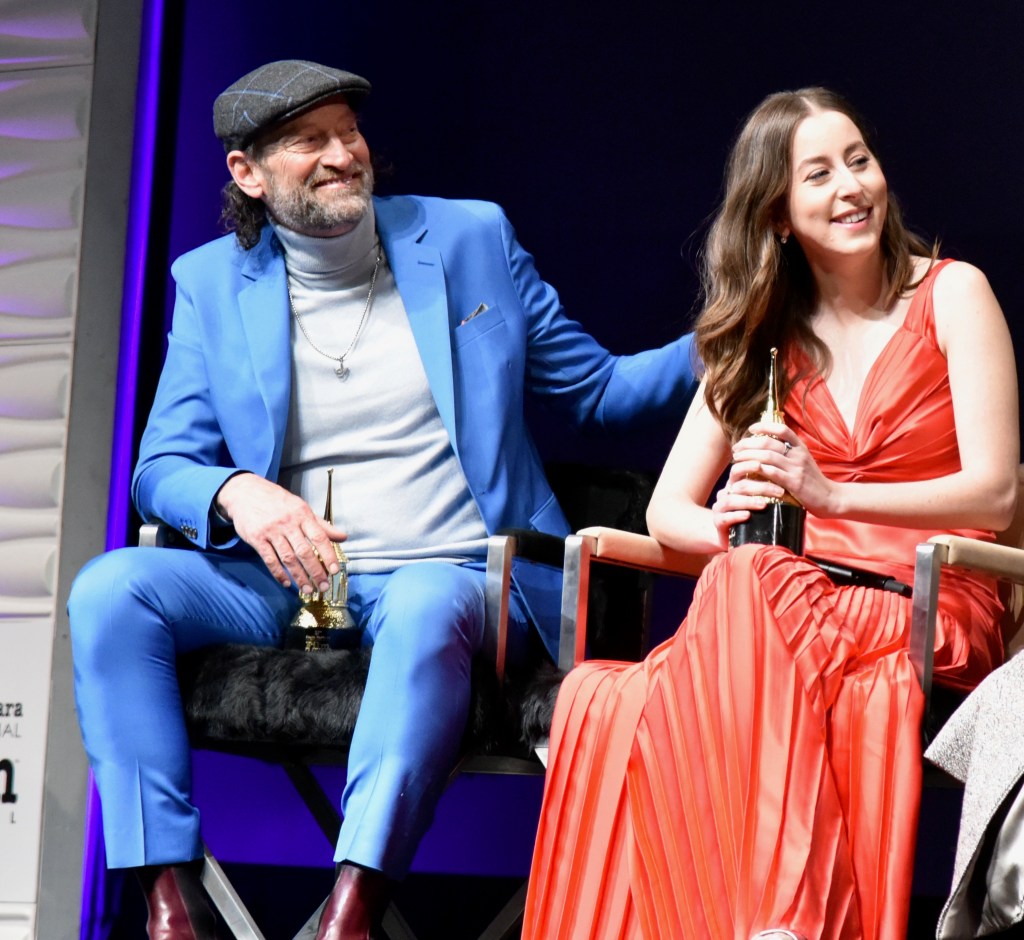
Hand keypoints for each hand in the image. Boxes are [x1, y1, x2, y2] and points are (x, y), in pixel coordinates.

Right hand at [213, 473, 347, 593]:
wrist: (245, 492)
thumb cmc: (278, 501)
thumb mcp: (301, 507)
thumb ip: (321, 524)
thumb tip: (343, 537)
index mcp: (302, 514)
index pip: (319, 537)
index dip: (329, 555)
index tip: (335, 570)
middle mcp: (288, 523)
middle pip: (304, 551)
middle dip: (316, 571)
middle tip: (323, 586)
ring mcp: (271, 531)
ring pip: (288, 558)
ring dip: (299, 576)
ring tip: (308, 590)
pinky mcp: (256, 538)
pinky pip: (269, 559)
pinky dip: (279, 573)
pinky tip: (287, 583)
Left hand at [730, 421, 836, 515]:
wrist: (830, 498)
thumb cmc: (812, 481)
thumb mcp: (803, 462)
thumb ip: (789, 453)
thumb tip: (767, 445)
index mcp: (800, 448)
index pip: (782, 429)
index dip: (764, 426)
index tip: (751, 429)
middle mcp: (798, 455)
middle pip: (768, 442)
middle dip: (748, 444)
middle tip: (736, 448)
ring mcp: (796, 469)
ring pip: (766, 456)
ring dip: (748, 456)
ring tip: (737, 459)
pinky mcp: (794, 483)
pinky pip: (771, 473)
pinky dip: (756, 471)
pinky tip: (746, 471)